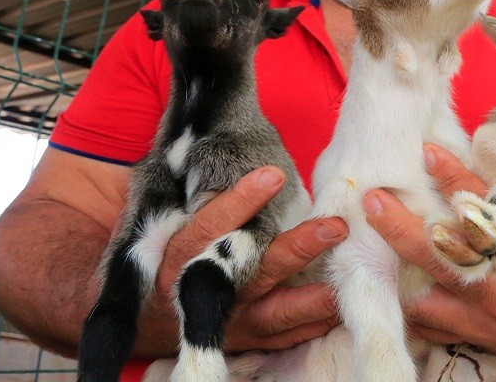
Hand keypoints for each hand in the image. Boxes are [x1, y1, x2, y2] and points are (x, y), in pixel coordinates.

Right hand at [151, 167, 346, 353]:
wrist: (146, 320)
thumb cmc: (161, 256)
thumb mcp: (156, 222)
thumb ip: (176, 194)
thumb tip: (197, 156)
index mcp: (181, 257)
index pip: (211, 226)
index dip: (241, 201)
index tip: (272, 174)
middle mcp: (209, 291)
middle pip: (256, 269)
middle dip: (298, 249)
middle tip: (333, 226)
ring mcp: (232, 320)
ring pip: (279, 311)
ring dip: (316, 295)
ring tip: (348, 274)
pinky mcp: (249, 340)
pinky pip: (287, 336)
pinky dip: (315, 323)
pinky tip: (341, 306)